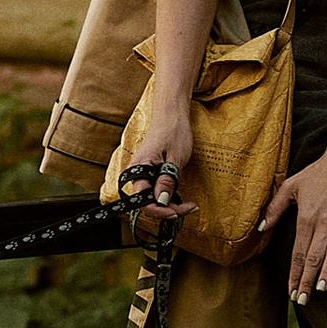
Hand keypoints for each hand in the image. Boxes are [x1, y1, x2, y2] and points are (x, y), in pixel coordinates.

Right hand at [121, 96, 198, 235]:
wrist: (171, 115)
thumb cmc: (173, 132)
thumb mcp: (175, 158)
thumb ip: (167, 181)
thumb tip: (162, 202)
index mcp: (139, 169)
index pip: (143, 200)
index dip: (160, 211)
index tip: (177, 212)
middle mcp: (137, 173)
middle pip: (148, 202)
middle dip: (168, 210)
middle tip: (189, 208)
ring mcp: (143, 173)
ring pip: (153, 198)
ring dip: (170, 204)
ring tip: (188, 205)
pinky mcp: (150, 172)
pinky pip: (155, 190)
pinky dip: (168, 196)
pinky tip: (180, 197)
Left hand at [257, 139, 326, 302]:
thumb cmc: (318, 173)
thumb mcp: (291, 186)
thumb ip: (274, 208)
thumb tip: (260, 227)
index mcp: (306, 218)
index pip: (298, 252)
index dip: (293, 273)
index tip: (290, 291)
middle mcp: (325, 223)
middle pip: (314, 258)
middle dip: (306, 281)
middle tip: (302, 300)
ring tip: (320, 290)